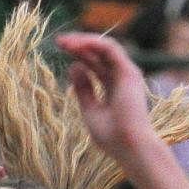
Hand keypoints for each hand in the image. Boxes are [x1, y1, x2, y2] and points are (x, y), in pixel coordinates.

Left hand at [56, 30, 157, 166]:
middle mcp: (122, 77)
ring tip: (64, 42)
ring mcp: (127, 73)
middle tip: (59, 41)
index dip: (79, 56)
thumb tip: (73, 66)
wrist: (129, 146)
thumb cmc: (111, 137)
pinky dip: (93, 44)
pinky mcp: (128, 70)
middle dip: (79, 45)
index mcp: (113, 88)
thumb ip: (83, 89)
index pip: (95, 65)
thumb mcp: (90, 110)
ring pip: (104, 47)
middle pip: (98, 54)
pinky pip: (109, 48)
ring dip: (83, 41)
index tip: (60, 52)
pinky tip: (76, 45)